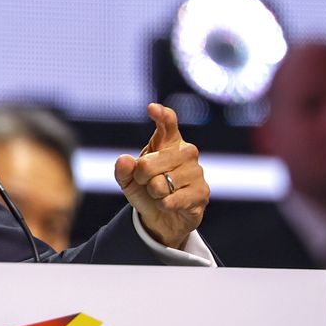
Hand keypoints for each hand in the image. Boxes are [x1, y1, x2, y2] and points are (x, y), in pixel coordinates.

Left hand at [113, 103, 208, 248]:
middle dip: (140, 177)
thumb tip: (125, 160)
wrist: (162, 217)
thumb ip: (123, 170)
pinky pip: (171, 199)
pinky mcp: (202, 192)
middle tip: (146, 182)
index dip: (161, 116)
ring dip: (153, 193)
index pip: (167, 124)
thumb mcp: (128, 180)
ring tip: (161, 193)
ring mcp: (196, 172)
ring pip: (160, 184)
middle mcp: (186, 152)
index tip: (152, 108)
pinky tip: (169, 203)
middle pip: (149, 162)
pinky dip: (163, 204)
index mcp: (168, 142)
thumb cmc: (146, 191)